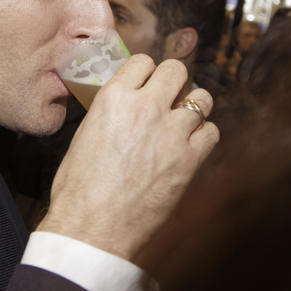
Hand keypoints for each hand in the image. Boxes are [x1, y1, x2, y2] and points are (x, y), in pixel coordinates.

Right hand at [38, 55, 218, 260]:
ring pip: (202, 98)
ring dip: (194, 107)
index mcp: (113, 98)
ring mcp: (170, 132)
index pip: (143, 61)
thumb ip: (111, 112)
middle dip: (174, 82)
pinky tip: (191, 146)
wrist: (91, 229)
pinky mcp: (189, 159)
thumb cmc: (78, 189)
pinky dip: (204, 136)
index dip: (147, 73)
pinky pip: (212, 132)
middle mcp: (145, 107)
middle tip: (169, 99)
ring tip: (183, 122)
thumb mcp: (84, 134)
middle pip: (177, 70)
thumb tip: (126, 106)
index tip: (148, 84)